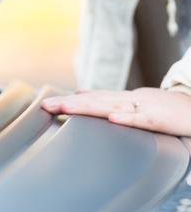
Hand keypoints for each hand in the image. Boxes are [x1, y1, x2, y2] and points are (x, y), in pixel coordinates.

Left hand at [42, 87, 190, 136]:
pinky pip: (143, 120)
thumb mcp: (133, 102)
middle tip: (45, 106)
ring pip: (112, 107)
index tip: (45, 104)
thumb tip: (80, 91)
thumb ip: (108, 99)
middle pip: (94, 101)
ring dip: (88, 108)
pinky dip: (127, 119)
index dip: (68, 101)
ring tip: (66, 109)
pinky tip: (112, 119)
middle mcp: (129, 100)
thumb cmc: (167, 108)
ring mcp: (145, 108)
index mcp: (122, 99)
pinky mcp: (161, 119)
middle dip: (68, 104)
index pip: (90, 99)